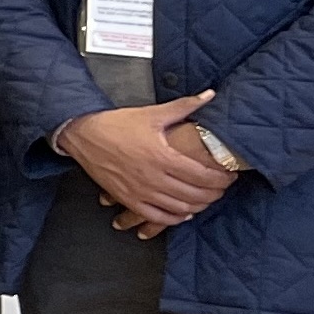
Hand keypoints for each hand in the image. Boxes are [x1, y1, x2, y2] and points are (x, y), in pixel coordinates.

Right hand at [57, 92, 230, 236]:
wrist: (83, 135)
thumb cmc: (117, 124)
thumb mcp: (152, 114)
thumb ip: (184, 106)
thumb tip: (209, 95)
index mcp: (162, 157)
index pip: (202, 175)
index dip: (221, 178)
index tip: (230, 175)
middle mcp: (153, 178)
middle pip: (195, 195)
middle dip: (214, 193)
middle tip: (222, 188)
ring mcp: (139, 191)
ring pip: (179, 209)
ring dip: (198, 206)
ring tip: (206, 198)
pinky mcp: (127, 199)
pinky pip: (156, 217)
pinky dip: (174, 218)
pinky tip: (183, 213)